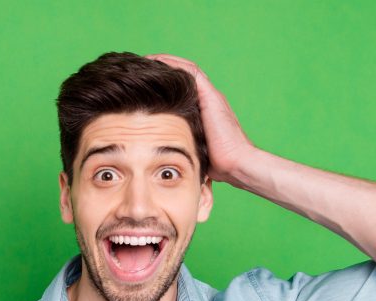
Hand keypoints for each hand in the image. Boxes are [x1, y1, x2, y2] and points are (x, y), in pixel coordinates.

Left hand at [146, 54, 256, 183]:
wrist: (236, 164)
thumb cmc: (216, 164)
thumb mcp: (191, 149)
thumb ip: (179, 142)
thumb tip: (158, 153)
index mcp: (203, 110)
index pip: (180, 88)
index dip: (162, 82)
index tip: (141, 82)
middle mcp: (207, 99)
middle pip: (182, 75)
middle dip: (162, 68)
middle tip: (139, 66)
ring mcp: (211, 96)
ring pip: (186, 69)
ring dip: (166, 62)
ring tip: (145, 60)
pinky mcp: (211, 96)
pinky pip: (191, 72)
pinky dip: (174, 65)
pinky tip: (157, 62)